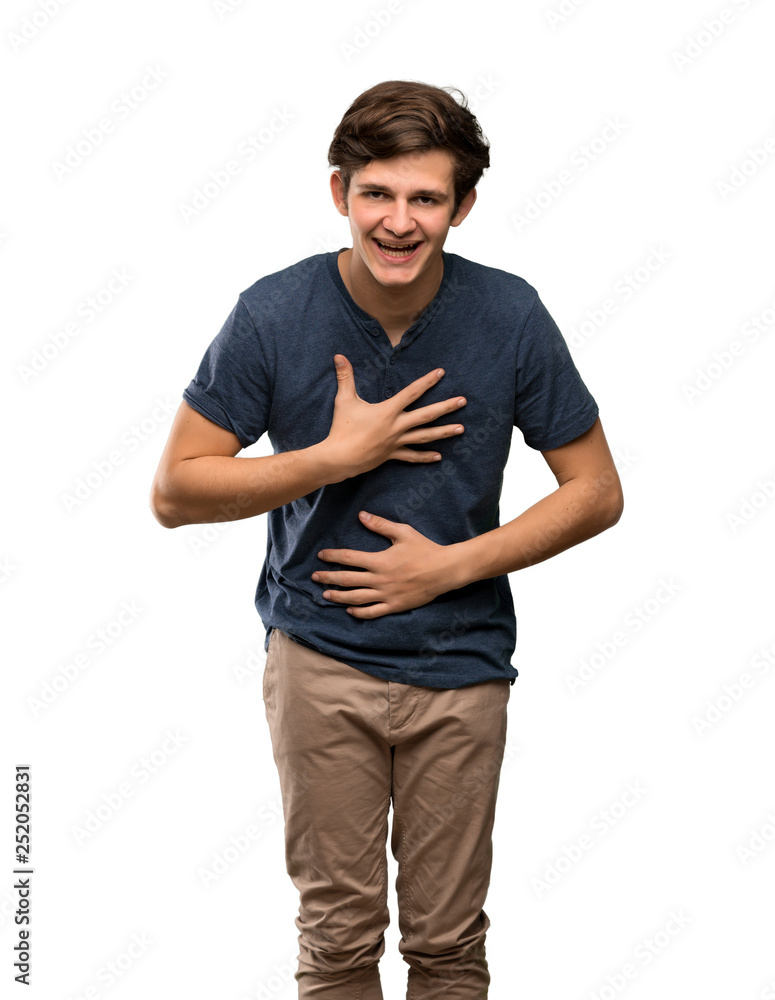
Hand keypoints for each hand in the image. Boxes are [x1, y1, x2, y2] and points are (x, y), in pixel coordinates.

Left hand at [311, 511, 455, 617]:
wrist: (444, 570)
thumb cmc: (424, 549)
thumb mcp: (403, 532)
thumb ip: (380, 525)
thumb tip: (361, 516)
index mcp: (379, 561)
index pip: (349, 558)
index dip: (332, 557)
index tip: (321, 556)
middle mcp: (379, 579)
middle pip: (347, 580)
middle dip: (328, 578)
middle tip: (315, 577)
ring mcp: (386, 595)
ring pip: (356, 598)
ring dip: (338, 597)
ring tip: (326, 595)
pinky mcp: (394, 606)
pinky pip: (372, 612)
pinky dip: (359, 612)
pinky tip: (349, 610)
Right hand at [322, 354, 465, 480]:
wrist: (339, 458)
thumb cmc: (341, 429)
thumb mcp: (344, 401)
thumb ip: (345, 377)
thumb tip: (339, 356)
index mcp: (388, 411)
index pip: (412, 392)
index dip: (427, 381)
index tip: (441, 372)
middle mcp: (396, 426)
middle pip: (426, 415)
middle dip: (446, 407)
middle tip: (463, 401)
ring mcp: (396, 442)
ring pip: (425, 436)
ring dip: (444, 432)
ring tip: (461, 429)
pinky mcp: (392, 455)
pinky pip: (412, 456)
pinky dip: (425, 456)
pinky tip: (439, 456)